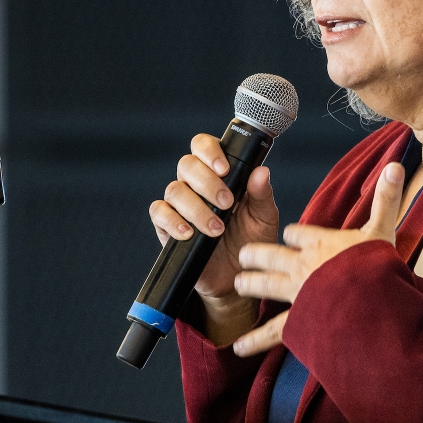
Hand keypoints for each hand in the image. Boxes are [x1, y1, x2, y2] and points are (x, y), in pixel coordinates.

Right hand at [148, 134, 279, 343]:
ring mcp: (179, 204)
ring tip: (217, 229)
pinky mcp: (166, 225)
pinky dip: (172, 221)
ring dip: (196, 208)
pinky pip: (159, 213)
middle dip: (207, 182)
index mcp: (219, 174)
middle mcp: (195, 184)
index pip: (204, 147)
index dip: (210, 152)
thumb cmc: (251, 240)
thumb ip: (262, 195)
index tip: (225, 169)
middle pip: (187, 164)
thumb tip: (261, 171)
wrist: (236, 276)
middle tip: (226, 203)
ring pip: (174, 190)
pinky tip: (189, 233)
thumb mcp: (263, 218)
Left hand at [230, 161, 403, 356]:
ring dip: (251, 284)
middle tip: (245, 255)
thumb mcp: (382, 229)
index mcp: (320, 242)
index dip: (294, 234)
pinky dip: (255, 339)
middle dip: (257, 255)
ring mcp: (297, 293)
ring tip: (239, 283)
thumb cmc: (379, 267)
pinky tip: (239, 346)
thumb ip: (385, 199)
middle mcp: (303, 265)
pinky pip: (272, 330)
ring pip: (266, 285)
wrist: (372, 303)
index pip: (298, 233)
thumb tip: (395, 165)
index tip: (290, 235)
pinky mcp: (298, 320)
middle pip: (272, 256)